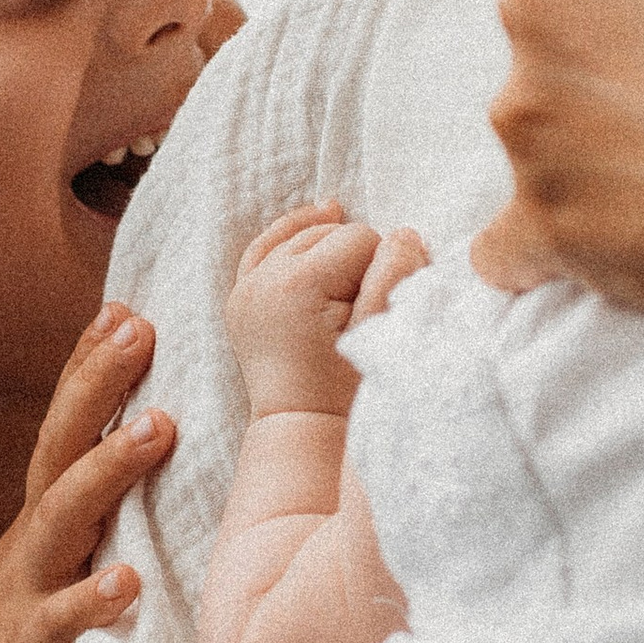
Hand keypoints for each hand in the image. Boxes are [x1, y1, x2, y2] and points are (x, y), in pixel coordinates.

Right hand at [0, 305, 175, 642]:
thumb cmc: (25, 637)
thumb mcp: (61, 563)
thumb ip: (101, 514)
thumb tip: (165, 451)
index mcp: (46, 517)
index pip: (66, 426)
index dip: (89, 365)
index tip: (126, 305)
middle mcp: (34, 542)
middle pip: (60, 448)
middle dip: (96, 384)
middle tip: (140, 328)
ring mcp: (26, 594)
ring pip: (63, 520)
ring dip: (106, 471)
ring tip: (156, 428)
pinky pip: (62, 626)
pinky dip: (91, 602)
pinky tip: (127, 582)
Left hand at [226, 204, 427, 413]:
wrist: (304, 426)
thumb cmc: (348, 386)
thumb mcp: (380, 330)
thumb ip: (395, 275)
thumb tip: (403, 233)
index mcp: (299, 283)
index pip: (360, 237)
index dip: (381, 267)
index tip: (377, 305)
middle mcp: (264, 277)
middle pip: (330, 232)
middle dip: (354, 258)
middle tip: (362, 303)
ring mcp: (246, 286)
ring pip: (302, 235)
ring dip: (328, 249)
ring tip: (350, 274)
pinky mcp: (240, 296)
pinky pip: (265, 245)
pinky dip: (291, 233)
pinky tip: (321, 217)